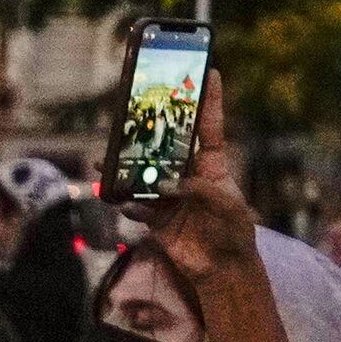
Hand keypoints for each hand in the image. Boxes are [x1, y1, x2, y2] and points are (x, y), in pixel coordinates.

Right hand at [141, 72, 263, 297]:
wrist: (221, 270)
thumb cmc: (233, 232)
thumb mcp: (228, 206)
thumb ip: (200, 191)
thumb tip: (167, 184)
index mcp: (212, 166)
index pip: (209, 127)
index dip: (210, 100)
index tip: (211, 71)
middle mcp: (187, 175)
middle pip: (168, 144)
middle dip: (154, 126)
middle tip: (136, 107)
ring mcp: (168, 194)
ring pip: (144, 171)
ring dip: (126, 164)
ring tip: (107, 155)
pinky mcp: (155, 217)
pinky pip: (136, 203)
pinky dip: (127, 201)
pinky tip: (122, 199)